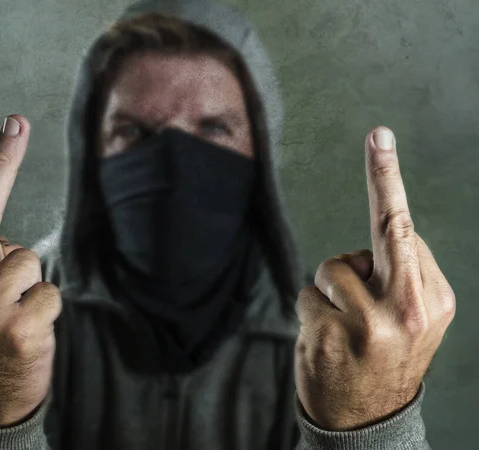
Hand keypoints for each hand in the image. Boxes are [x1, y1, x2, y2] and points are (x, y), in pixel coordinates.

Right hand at [0, 115, 61, 427]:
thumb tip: (1, 238)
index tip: (14, 125)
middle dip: (2, 165)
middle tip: (17, 124)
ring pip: (29, 261)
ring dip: (29, 285)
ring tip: (12, 317)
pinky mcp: (13, 329)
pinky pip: (48, 294)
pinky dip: (46, 311)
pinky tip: (26, 335)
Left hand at [294, 126, 455, 430]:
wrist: (367, 424)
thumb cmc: (384, 361)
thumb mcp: (411, 324)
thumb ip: (399, 280)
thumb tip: (370, 247)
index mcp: (431, 300)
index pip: (407, 231)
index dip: (388, 180)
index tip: (380, 136)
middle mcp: (408, 308)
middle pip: (381, 230)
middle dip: (382, 177)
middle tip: (379, 135)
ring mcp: (368, 322)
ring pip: (330, 269)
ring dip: (330, 293)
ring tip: (344, 329)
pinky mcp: (330, 334)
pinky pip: (307, 296)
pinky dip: (311, 312)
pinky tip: (326, 342)